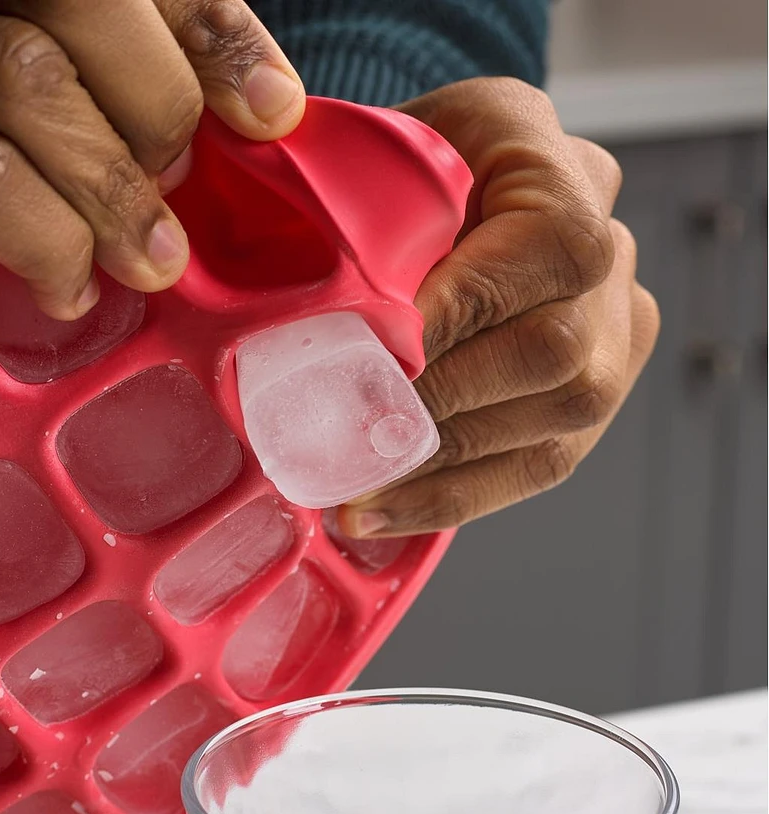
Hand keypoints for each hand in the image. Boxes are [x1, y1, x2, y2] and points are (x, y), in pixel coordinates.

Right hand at [0, 0, 303, 317]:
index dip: (204, 26)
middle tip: (173, 187)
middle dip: (157, 105)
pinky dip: (50, 244)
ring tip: (146, 260)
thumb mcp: (32, 116)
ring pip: (20, 75)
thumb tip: (264, 103)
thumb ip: (119, 89)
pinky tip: (68, 286)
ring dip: (114, 189)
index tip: (267, 110)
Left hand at [339, 77, 659, 537]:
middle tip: (346, 441)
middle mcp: (614, 256)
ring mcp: (616, 335)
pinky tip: (380, 511)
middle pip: (553, 352)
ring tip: (350, 491)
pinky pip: (538, 465)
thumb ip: (382, 206)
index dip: (458, 314)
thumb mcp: (387, 152)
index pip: (544, 251)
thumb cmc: (407, 173)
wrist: (450, 199)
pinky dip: (451, 496)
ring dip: (438, 468)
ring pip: (552, 425)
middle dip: (439, 406)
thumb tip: (357, 325)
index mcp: (564, 174)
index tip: (372, 362)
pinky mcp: (593, 399)